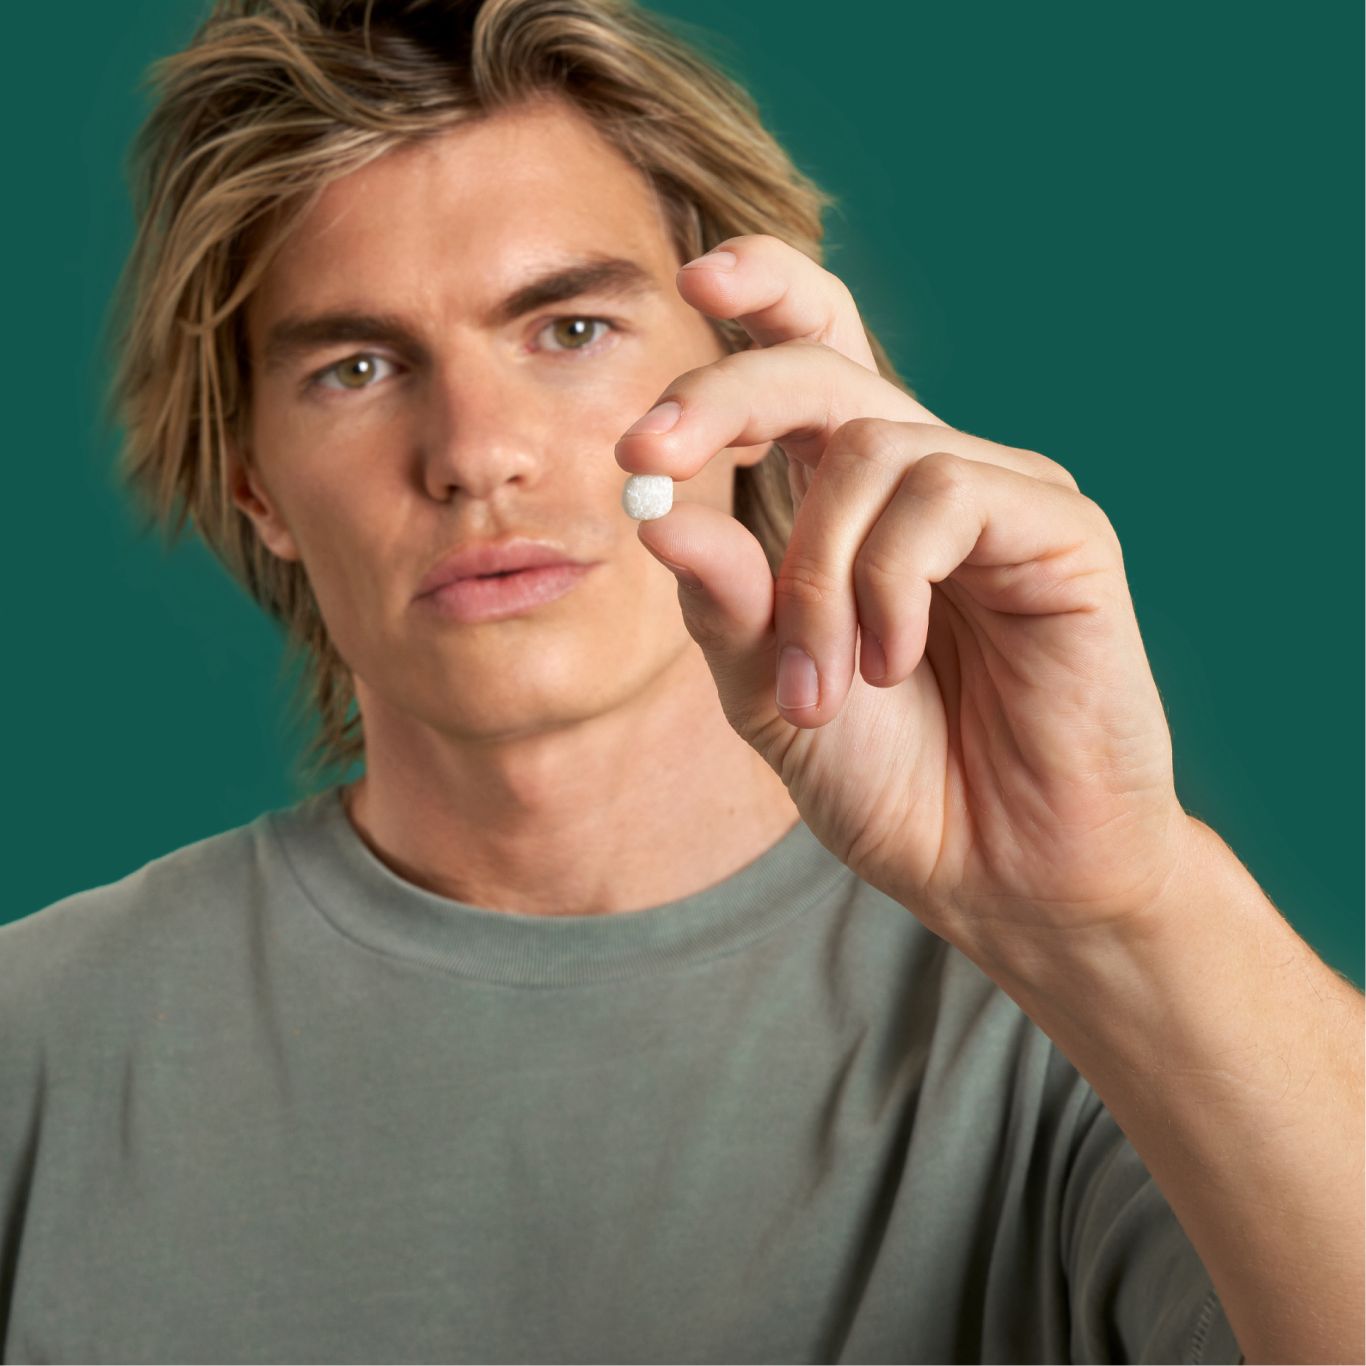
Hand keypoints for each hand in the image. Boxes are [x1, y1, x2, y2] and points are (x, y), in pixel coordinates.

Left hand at [615, 234, 1196, 968]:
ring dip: (816, 578)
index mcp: (850, 501)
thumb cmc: (889, 779)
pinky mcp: (1063, 530)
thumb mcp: (767, 693)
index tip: (688, 280)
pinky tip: (899, 663)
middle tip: (645, 454)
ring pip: (875, 447)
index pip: (808, 357)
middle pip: (827, 362)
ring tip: (821, 691)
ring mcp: (997, 496)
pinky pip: (945, 496)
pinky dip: (890, 585)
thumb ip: (721, 604)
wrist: (999, 870)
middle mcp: (925, 477)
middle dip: (725, 393)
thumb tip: (655, 508)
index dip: (760, 296)